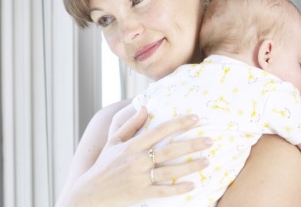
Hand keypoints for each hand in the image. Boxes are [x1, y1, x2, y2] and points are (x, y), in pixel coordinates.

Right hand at [69, 107, 212, 206]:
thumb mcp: (114, 140)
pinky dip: (178, 188)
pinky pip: (163, 191)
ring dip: (191, 166)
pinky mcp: (141, 193)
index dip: (178, 123)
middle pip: (170, 150)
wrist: (91, 191)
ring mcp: (139, 177)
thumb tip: (145, 107)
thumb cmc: (104, 163)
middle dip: (191, 144)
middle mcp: (138, 159)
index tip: (195, 118)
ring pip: (170, 171)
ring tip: (207, 160)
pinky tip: (193, 185)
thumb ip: (130, 123)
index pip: (160, 131)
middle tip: (210, 140)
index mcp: (132, 145)